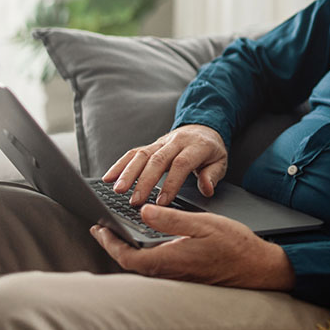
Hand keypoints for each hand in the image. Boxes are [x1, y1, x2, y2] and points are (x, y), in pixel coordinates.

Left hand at [89, 205, 295, 289]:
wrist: (259, 268)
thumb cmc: (235, 246)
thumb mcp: (203, 224)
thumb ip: (171, 219)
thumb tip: (144, 212)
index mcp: (170, 261)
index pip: (128, 257)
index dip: (109, 243)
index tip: (98, 228)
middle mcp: (169, 273)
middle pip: (130, 263)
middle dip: (113, 245)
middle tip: (100, 228)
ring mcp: (176, 277)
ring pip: (141, 266)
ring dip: (126, 249)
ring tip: (116, 231)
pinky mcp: (183, 276)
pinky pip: (154, 267)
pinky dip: (141, 253)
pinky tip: (142, 241)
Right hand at [104, 124, 227, 206]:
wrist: (203, 127)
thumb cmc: (211, 150)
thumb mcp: (221, 162)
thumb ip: (212, 175)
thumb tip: (206, 189)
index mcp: (195, 146)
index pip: (180, 164)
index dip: (170, 182)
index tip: (162, 202)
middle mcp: (175, 141)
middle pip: (157, 159)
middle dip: (144, 181)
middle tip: (135, 201)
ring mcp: (161, 142)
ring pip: (141, 155)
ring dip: (127, 172)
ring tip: (118, 190)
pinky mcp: (151, 145)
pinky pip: (133, 153)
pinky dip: (120, 165)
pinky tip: (109, 177)